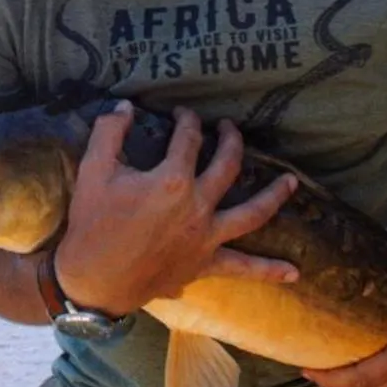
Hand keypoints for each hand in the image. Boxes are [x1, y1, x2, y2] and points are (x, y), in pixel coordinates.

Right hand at [52, 100, 298, 317]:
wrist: (94, 281)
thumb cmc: (92, 225)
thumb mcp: (93, 171)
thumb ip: (109, 131)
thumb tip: (126, 105)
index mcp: (172, 181)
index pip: (188, 139)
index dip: (187, 120)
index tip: (183, 114)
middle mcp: (198, 206)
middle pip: (228, 165)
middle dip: (232, 141)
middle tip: (230, 128)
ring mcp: (206, 237)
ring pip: (252, 212)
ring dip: (274, 195)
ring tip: (292, 181)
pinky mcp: (205, 264)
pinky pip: (243, 268)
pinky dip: (269, 271)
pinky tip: (295, 272)